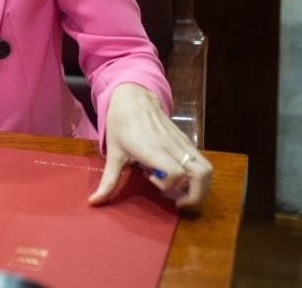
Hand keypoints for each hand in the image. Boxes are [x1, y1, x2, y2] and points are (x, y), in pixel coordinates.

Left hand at [90, 83, 212, 207]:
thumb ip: (108, 181)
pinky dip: (196, 175)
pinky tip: (177, 176)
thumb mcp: (112, 154)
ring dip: (200, 187)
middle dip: (196, 195)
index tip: (151, 180)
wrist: (133, 98)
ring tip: (182, 193)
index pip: (176, 173)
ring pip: (206, 168)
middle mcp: (173, 147)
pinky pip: (201, 161)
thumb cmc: (121, 125)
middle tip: (178, 202)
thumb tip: (94, 202)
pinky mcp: (186, 141)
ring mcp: (182, 143)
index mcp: (154, 149)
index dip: (167, 185)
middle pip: (201, 174)